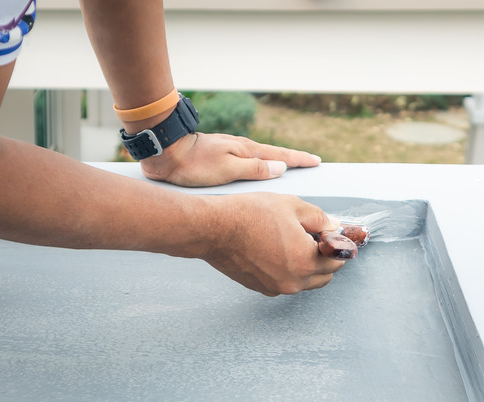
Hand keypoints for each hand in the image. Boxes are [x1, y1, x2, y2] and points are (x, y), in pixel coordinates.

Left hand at [139, 132, 321, 186]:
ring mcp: (231, 150)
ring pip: (260, 157)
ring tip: (288, 167)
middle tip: (308, 162)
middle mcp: (242, 149)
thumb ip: (255, 169)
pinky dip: (259, 164)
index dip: (299, 160)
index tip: (316, 161)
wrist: (167, 153)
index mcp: (247, 151)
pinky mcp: (220, 156)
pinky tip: (256, 169)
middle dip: (292, 159)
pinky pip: (248, 160)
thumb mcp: (228, 170)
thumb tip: (281, 167)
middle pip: (273, 154)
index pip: (281, 156)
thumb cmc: (195, 165)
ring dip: (275, 161)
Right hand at [201, 193, 345, 296]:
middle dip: (325, 259)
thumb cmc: (250, 215)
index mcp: (306, 261)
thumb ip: (320, 218)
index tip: (334, 236)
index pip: (338, 260)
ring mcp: (276, 287)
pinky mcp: (261, 288)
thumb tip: (333, 227)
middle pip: (324, 276)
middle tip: (316, 239)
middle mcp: (294, 281)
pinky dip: (289, 271)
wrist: (214, 228)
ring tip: (294, 243)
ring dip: (308, 267)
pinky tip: (278, 251)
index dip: (338, 246)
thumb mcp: (293, 206)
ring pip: (305, 282)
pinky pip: (285, 282)